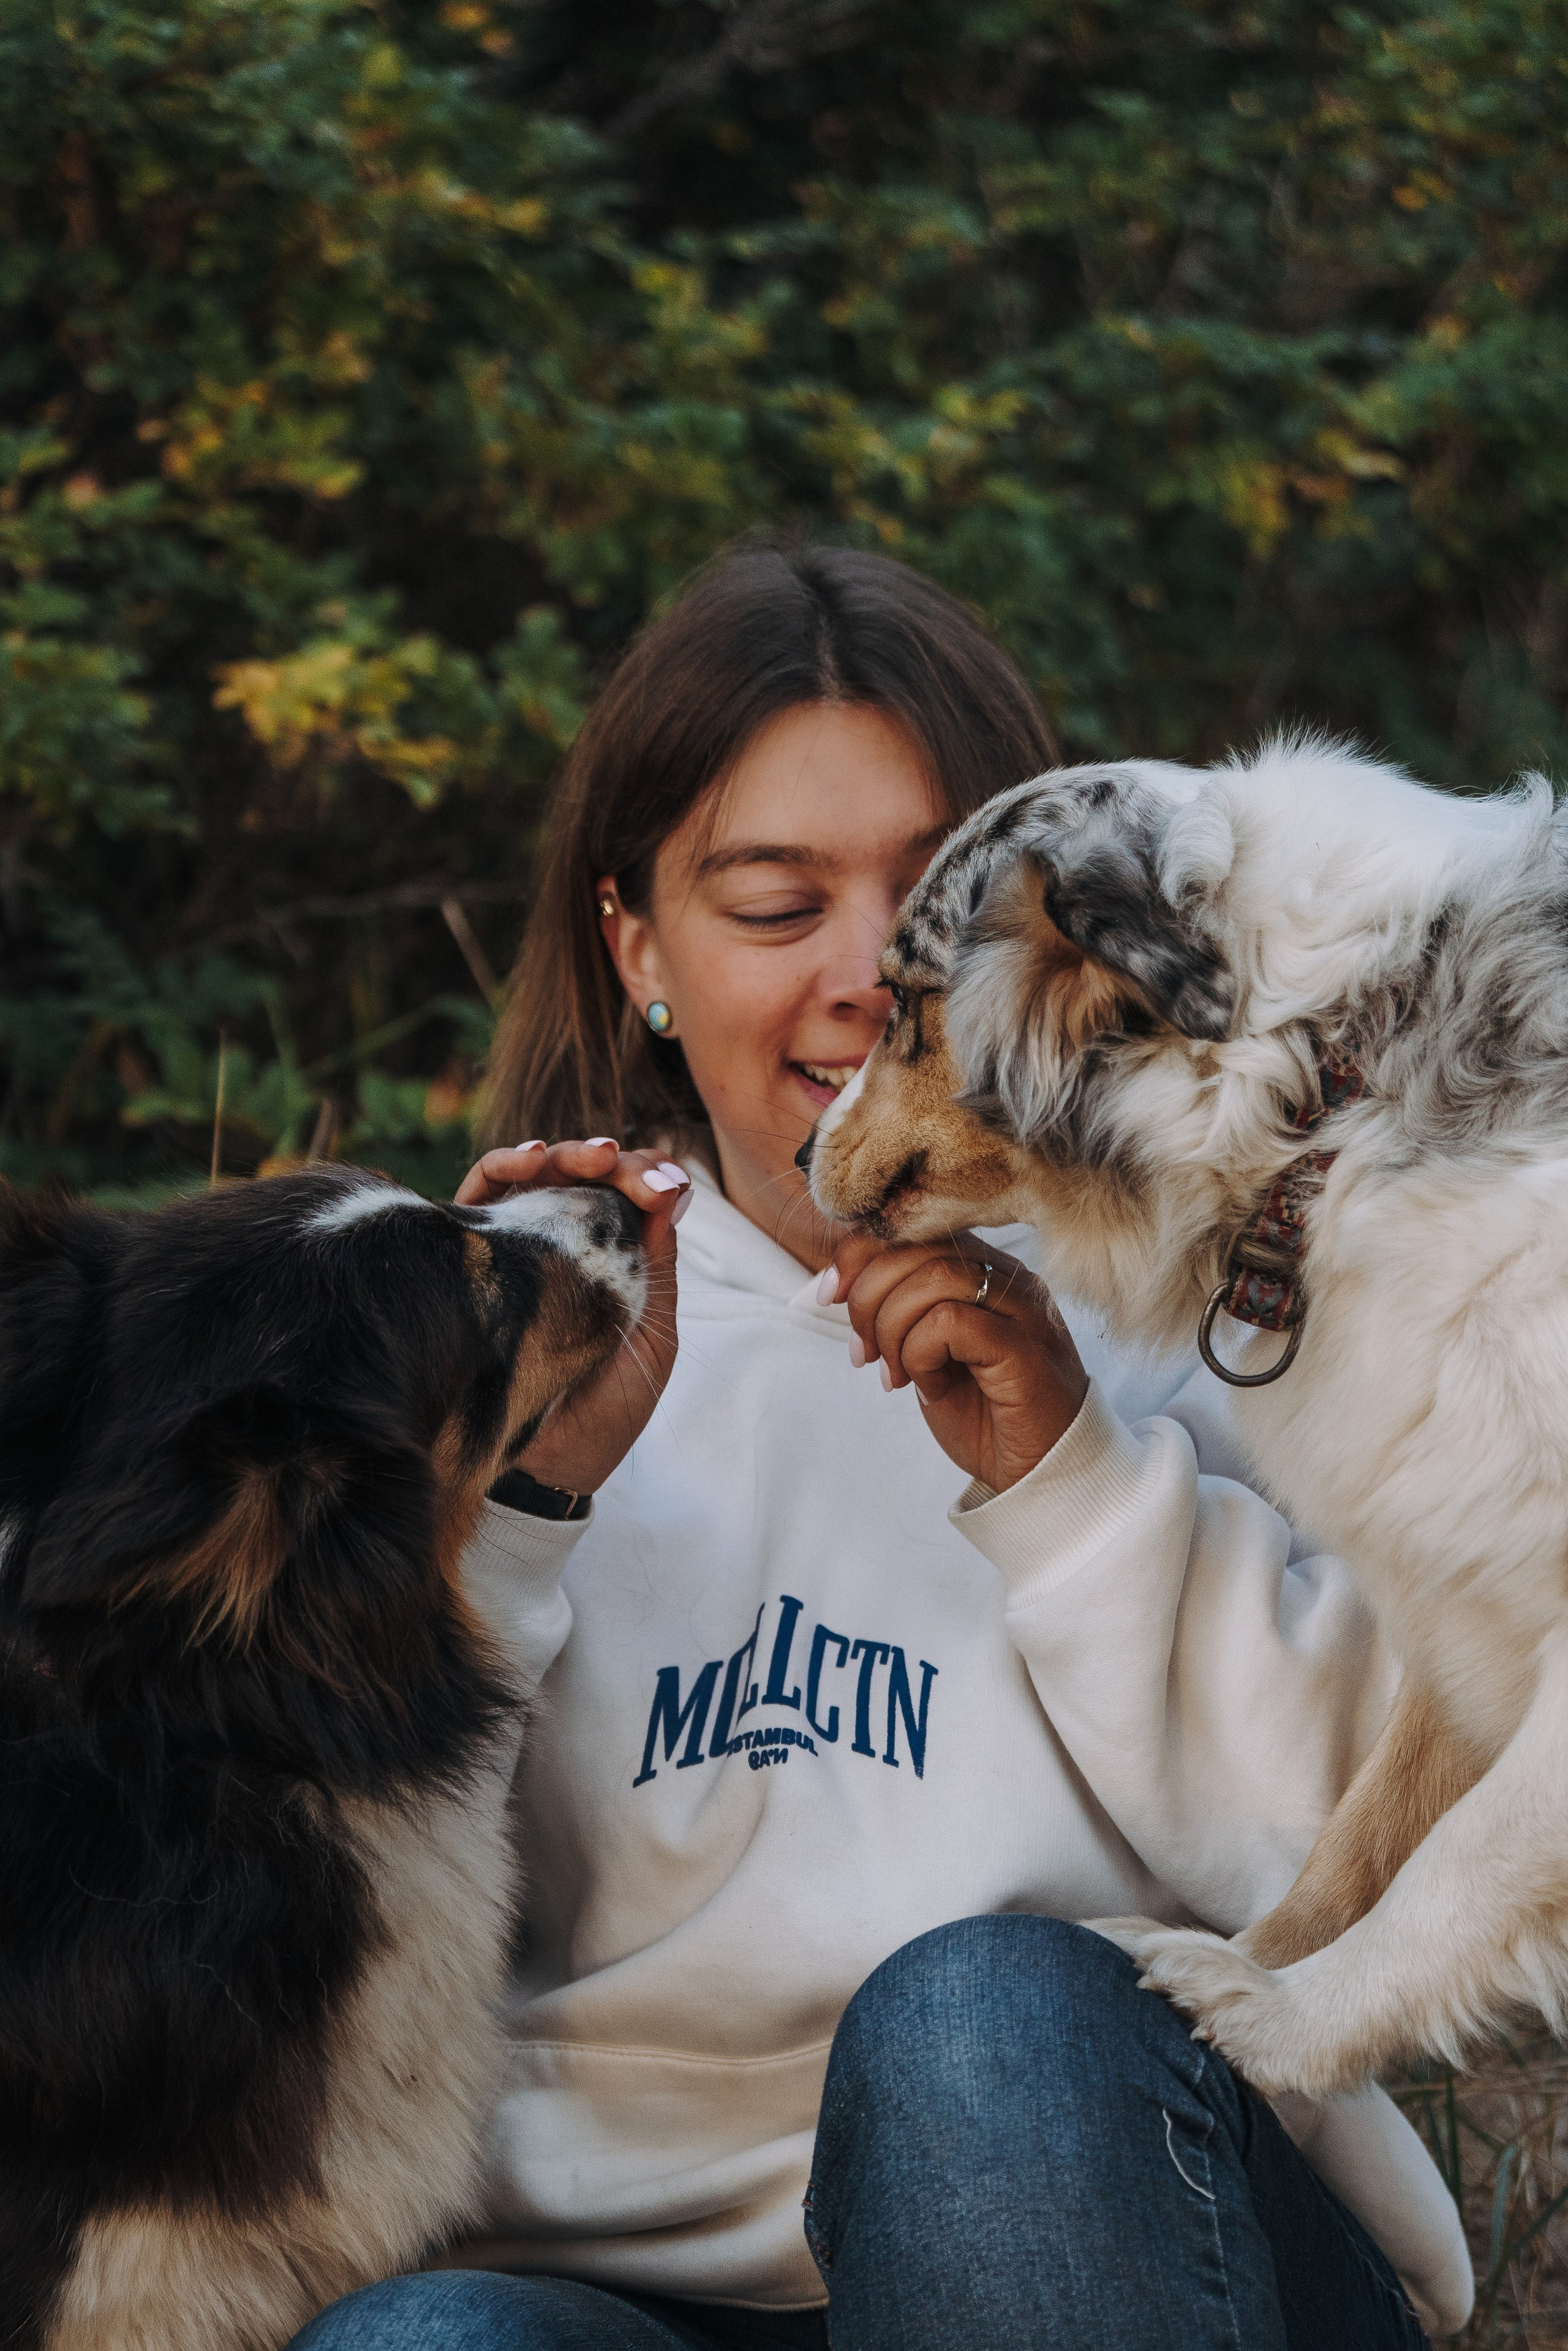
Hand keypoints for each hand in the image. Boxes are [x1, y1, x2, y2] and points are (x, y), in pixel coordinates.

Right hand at [456, 1137, 685, 1493]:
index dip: (645, 1176)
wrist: (548, 1467)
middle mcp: (565, 1248)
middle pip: (580, 1175)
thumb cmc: (604, 1411)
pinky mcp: (475, 1257)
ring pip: (532, 1175)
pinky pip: (481, 1196)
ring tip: (584, 1159)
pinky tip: (529, 1162)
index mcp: (615, 1263)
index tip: (663, 1187)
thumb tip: (675, 1189)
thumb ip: (660, 1268)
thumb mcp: (652, 1337)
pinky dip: (502, 1166)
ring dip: (562, 1154)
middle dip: (606, 1159)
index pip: (627, 1194)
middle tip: (618, 1164)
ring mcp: (518, 1249)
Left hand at [823, 1232, 1086, 1493]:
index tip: (830, 1295)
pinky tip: (930, 1387)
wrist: (1038, 1470)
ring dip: (892, 1329)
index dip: (860, 1253)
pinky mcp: (1024, 1346)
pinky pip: (950, 1321)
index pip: (915, 1227)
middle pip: (918, 1247)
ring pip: (933, 1277)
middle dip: (868, 1297)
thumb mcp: (928, 1350)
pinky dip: (920, 1354)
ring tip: (894, 1374)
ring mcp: (1021, 1309)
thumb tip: (839, 1282)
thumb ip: (899, 1308)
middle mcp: (1009, 1277)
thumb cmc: (984, 1410)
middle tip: (863, 1351)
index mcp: (986, 1268)